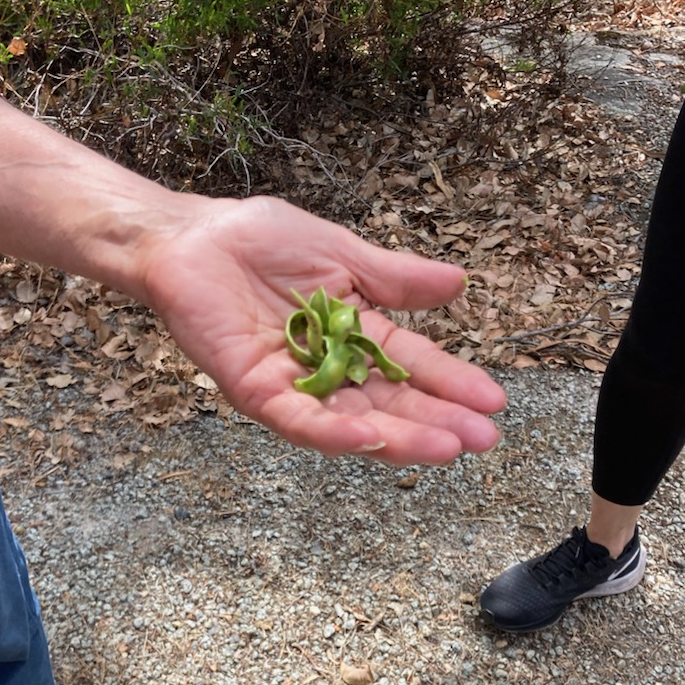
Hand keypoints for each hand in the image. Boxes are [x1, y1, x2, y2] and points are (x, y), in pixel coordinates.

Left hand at [139, 195, 505, 465]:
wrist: (192, 237)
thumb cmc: (259, 241)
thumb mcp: (343, 255)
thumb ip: (396, 279)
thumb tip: (460, 283)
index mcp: (355, 335)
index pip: (412, 367)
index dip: (451, 384)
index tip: (493, 400)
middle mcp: (329, 370)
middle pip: (390, 405)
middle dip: (437, 422)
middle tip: (483, 439)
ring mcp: (293, 384)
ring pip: (352, 423)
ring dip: (399, 438)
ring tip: (445, 447)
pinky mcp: (255, 390)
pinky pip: (299, 419)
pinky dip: (333, 433)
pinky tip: (371, 439)